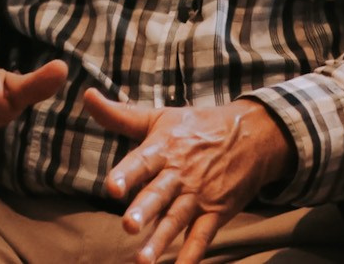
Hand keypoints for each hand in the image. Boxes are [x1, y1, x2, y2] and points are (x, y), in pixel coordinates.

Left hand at [85, 92, 294, 263]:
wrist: (256, 134)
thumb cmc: (199, 127)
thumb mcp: (161, 118)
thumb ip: (121, 115)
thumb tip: (87, 96)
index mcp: (165, 148)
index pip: (142, 161)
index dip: (126, 173)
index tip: (111, 187)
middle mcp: (181, 173)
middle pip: (160, 194)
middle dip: (145, 210)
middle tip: (128, 225)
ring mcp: (200, 194)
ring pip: (177, 219)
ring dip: (161, 240)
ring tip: (143, 260)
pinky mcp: (217, 211)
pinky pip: (202, 236)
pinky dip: (192, 254)